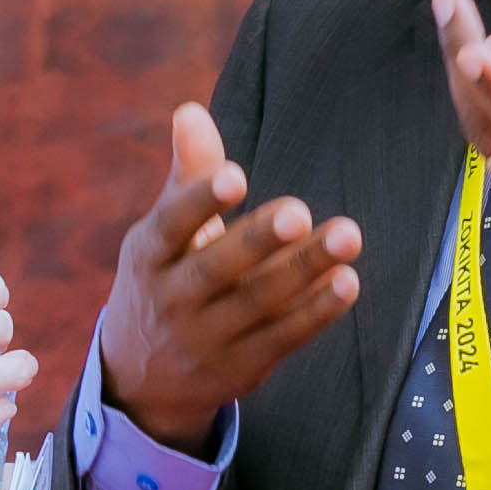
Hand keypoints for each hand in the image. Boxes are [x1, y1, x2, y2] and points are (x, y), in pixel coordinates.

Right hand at [96, 104, 362, 450]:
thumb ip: (189, 174)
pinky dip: (316, 312)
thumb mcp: (163, 232)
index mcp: (149, 254)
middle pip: (218, 269)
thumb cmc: (165, 278)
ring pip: (259, 304)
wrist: (143, 379)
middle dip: (259, 241)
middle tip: (299, 211)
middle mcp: (173, 298)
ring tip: (347, 236)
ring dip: (305, 271)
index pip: (172, 225)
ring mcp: (206, 338)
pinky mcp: (241, 367)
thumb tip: (190, 110)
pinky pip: (283, 338)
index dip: (200, 201)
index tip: (234, 174)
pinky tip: (347, 282)